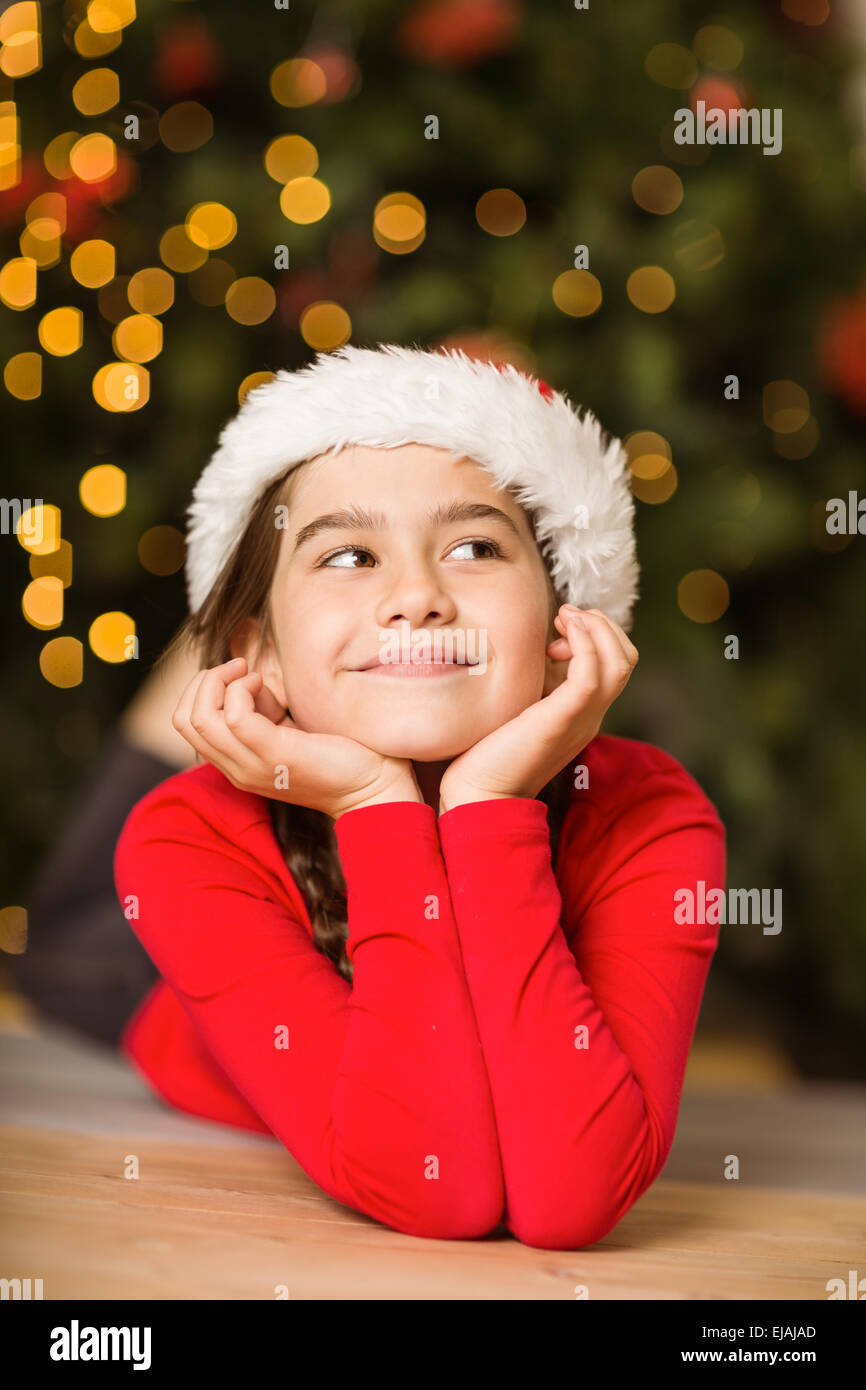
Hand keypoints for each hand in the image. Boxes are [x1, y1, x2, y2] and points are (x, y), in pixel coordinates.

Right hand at [172, 657, 422, 819]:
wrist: (373, 786)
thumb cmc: (339, 753)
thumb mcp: (287, 729)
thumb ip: (262, 711)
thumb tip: (249, 681)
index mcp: (236, 763)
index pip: (186, 723)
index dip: (201, 689)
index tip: (239, 674)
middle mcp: (236, 769)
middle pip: (183, 718)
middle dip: (204, 680)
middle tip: (239, 668)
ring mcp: (251, 765)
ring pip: (199, 717)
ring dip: (220, 681)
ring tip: (253, 675)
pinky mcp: (274, 755)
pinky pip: (234, 716)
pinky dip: (243, 689)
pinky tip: (267, 686)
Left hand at [438, 606, 638, 810]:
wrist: (481, 795)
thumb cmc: (490, 751)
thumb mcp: (523, 705)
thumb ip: (539, 680)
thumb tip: (545, 645)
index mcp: (583, 713)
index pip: (616, 664)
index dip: (596, 635)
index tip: (557, 631)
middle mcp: (591, 715)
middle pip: (626, 658)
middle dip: (602, 624)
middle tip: (567, 615)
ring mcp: (582, 718)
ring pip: (619, 662)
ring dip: (596, 627)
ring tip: (565, 616)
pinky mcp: (562, 719)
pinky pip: (591, 674)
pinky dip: (583, 643)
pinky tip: (559, 633)